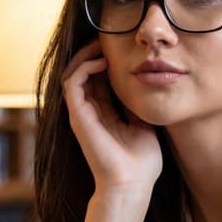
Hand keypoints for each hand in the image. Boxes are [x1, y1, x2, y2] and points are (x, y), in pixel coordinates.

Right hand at [62, 40, 161, 192]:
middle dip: (95, 51)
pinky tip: (103, 61)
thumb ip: (141, 105)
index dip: (108, 59)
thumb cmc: (141, 163)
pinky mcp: (78, 116)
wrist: (132, 184)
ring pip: (74, 72)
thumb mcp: (146, 125)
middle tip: (111, 37)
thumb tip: (149, 83)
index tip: (123, 45)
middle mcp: (90, 111)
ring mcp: (82, 113)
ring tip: (104, 44)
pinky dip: (84, 67)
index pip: (100, 78)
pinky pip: (72, 82)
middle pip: (85, 72)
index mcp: (105, 113)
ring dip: (87, 55)